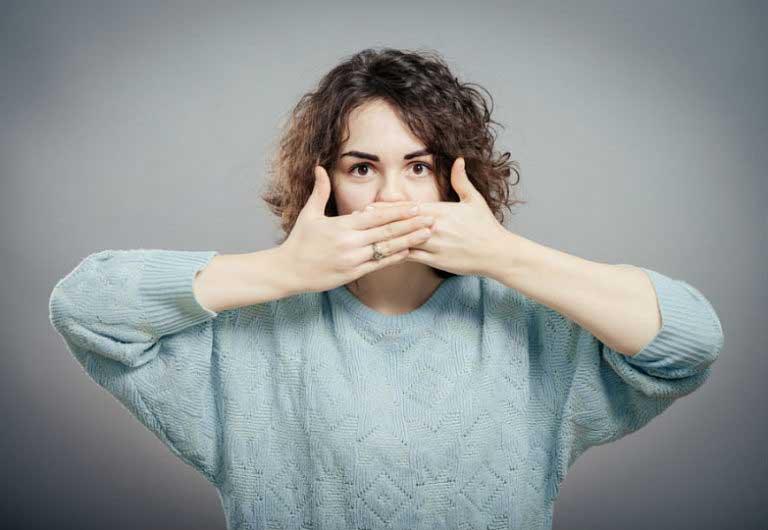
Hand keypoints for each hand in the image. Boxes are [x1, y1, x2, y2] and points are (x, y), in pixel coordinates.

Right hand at [278, 166, 437, 292]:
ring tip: (427, 234)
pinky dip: (395, 257)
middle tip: (431, 217)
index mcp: (342, 225)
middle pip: (387, 231)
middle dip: (411, 224)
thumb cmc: (299, 241)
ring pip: (387, 248)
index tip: (415, 206)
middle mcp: (350, 242)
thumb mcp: (309, 214)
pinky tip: (410, 251)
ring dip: (409, 240)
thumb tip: (319, 167)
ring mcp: (353, 259)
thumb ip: (320, 191)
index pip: (376, 216)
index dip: (397, 211)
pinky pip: (379, 264)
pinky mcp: (353, 273)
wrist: (288, 270)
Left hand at [366, 157, 508, 275]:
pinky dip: (396, 256)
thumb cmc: (486, 227)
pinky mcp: (436, 261)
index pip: (409, 209)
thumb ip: (462, 181)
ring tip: (364, 239)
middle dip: (379, 223)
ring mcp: (434, 246)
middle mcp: (434, 228)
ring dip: (383, 240)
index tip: (370, 207)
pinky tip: (382, 256)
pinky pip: (411, 258)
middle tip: (357, 222)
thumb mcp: (474, 201)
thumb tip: (459, 159)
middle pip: (401, 225)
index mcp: (441, 212)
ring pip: (403, 242)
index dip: (388, 208)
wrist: (497, 253)